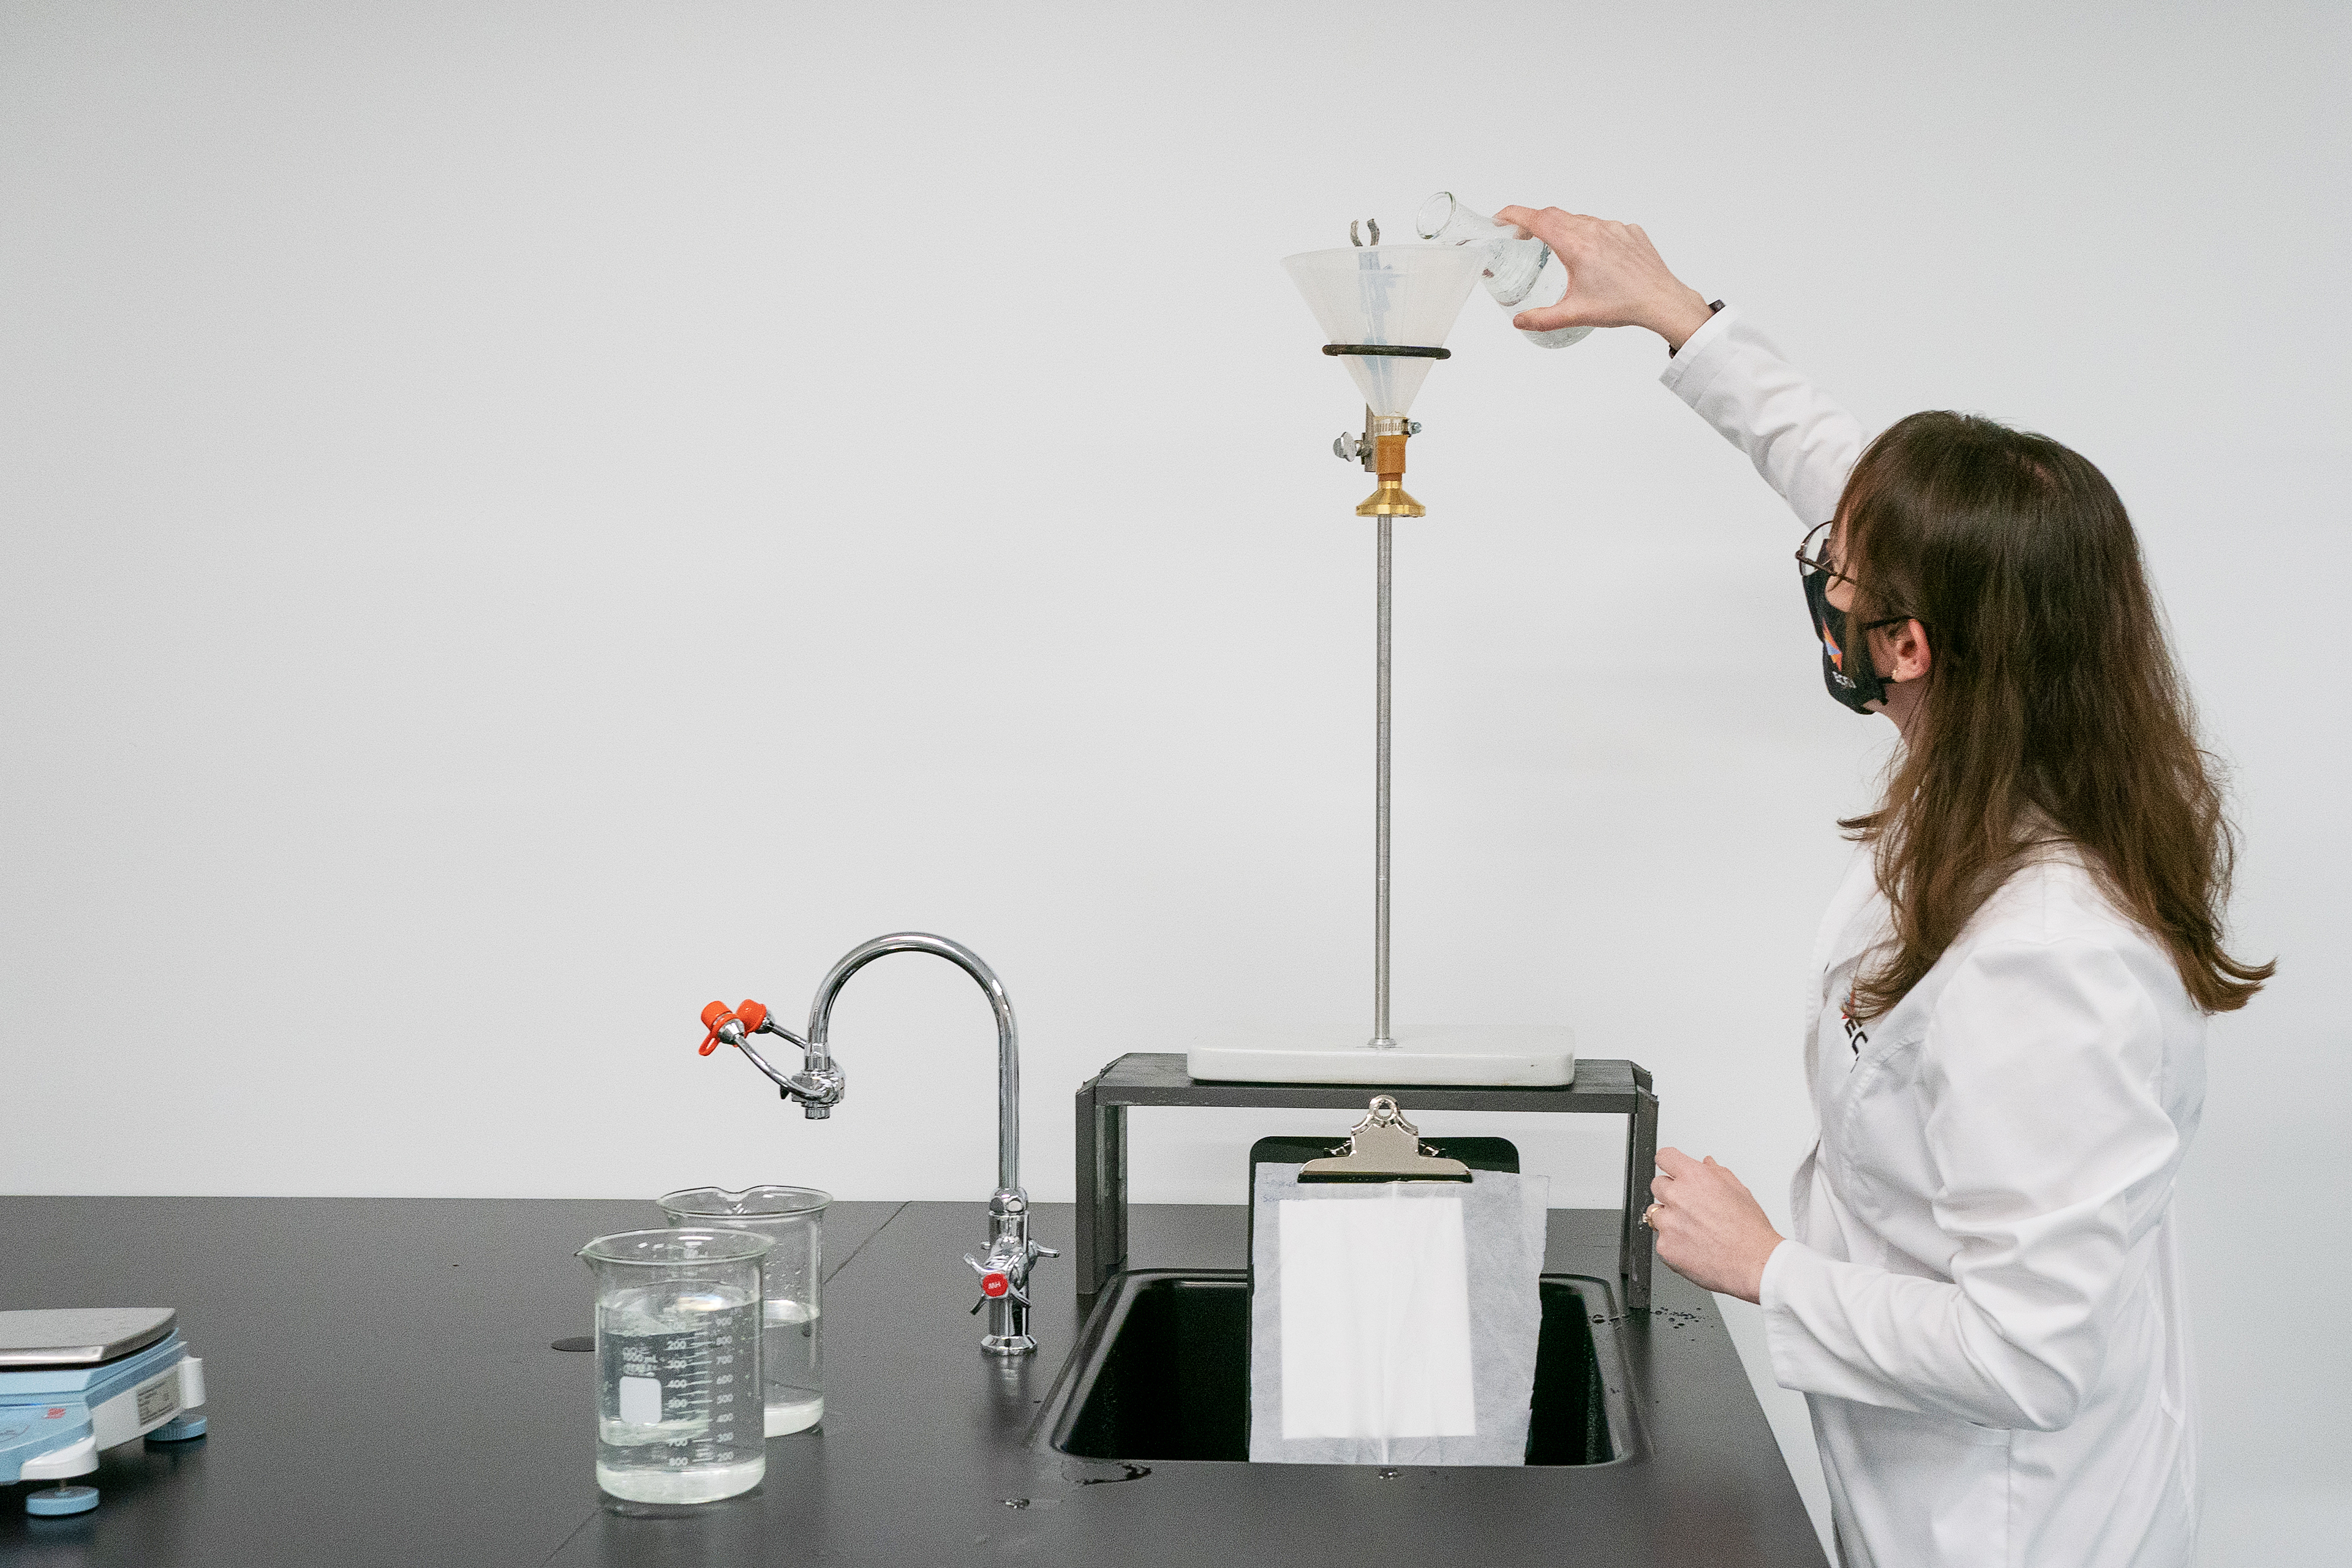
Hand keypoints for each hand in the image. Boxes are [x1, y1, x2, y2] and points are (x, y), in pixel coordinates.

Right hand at [1492, 206, 1716, 349]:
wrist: (1661, 301)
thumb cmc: (1623, 305)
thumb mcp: (1575, 314)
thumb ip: (1542, 319)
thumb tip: (1520, 322)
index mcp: (1576, 246)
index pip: (1537, 219)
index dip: (1514, 215)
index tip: (1501, 217)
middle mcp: (1594, 230)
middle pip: (1555, 215)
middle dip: (1535, 222)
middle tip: (1524, 236)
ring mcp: (1614, 227)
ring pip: (1580, 219)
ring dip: (1565, 229)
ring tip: (1562, 251)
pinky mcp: (1630, 231)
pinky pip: (1603, 225)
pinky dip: (1592, 235)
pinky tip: (1595, 257)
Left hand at [1646, 1147, 1784, 1302]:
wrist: (1754, 1264)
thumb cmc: (1750, 1230)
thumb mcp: (1739, 1191)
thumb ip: (1717, 1173)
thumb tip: (1706, 1163)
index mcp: (1694, 1177)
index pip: (1665, 1157)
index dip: (1670, 1164)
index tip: (1672, 1169)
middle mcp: (1677, 1197)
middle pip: (1658, 1185)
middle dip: (1671, 1193)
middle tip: (1692, 1208)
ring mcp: (1668, 1223)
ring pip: (1657, 1214)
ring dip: (1670, 1219)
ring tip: (1696, 1230)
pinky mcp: (1665, 1247)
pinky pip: (1661, 1239)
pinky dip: (1673, 1243)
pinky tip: (1694, 1246)